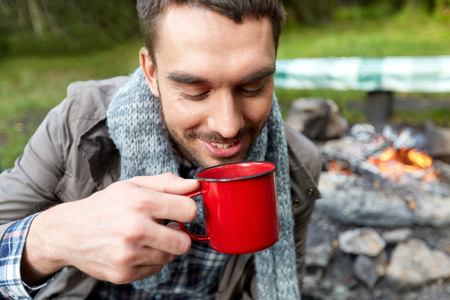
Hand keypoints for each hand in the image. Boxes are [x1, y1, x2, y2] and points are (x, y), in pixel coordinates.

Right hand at [21, 173, 198, 284]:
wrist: (68, 232)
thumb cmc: (106, 205)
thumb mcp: (134, 185)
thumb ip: (168, 183)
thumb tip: (196, 186)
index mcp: (141, 202)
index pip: (189, 211)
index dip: (187, 211)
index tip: (179, 211)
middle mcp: (135, 229)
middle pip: (184, 243)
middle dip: (179, 235)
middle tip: (166, 228)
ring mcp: (128, 254)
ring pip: (169, 257)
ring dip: (162, 247)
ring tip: (144, 237)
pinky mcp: (123, 273)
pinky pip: (155, 269)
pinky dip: (149, 260)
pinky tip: (134, 249)